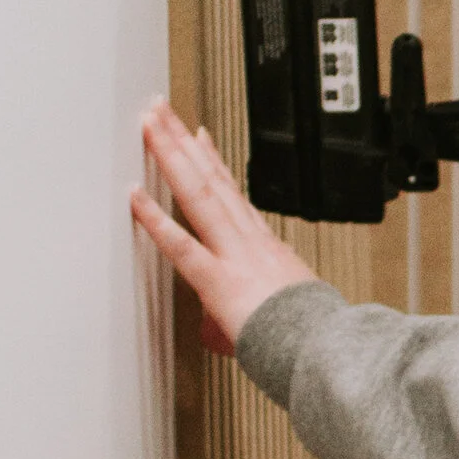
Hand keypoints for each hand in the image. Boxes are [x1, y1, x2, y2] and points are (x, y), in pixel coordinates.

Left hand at [131, 101, 316, 353]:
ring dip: (171, 157)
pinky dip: (155, 219)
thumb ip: (257, 305)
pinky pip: (181, 245)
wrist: (325, 348)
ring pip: (198, 195)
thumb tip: (239, 321)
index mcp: (263, 245)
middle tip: (160, 110)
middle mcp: (247, 240)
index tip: (197, 135)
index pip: (232, 193)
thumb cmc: (311, 335)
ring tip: (149, 126)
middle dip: (182, 142)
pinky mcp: (218, 281)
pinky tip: (134, 196)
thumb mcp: (286, 306)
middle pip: (209, 180)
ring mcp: (233, 256)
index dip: (212, 161)